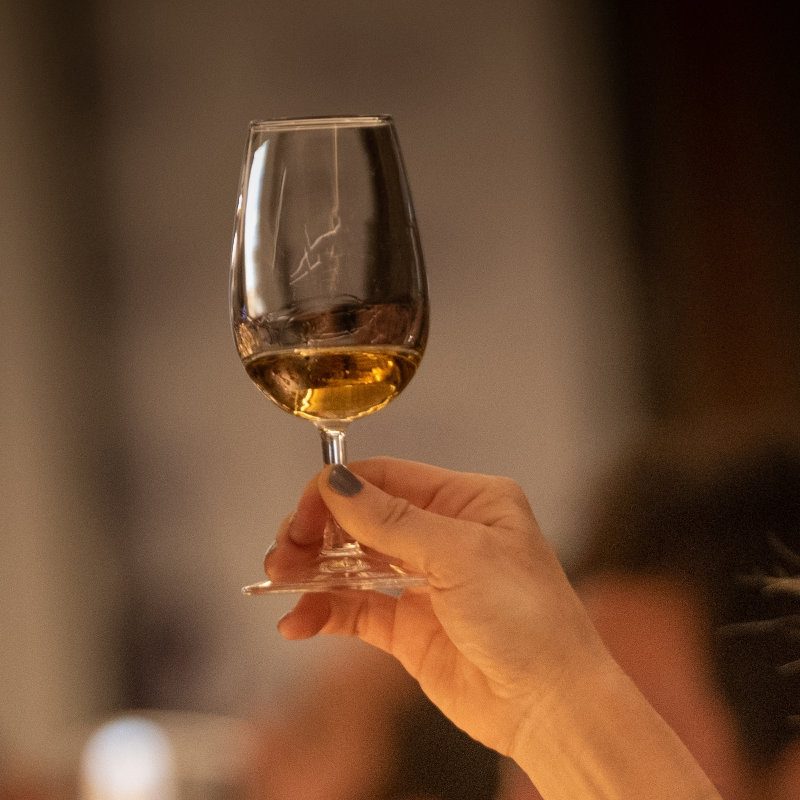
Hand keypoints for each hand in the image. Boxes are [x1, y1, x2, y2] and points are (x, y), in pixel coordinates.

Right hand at [269, 458, 609, 757]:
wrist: (551, 707)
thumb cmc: (529, 619)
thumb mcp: (461, 556)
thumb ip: (392, 521)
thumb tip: (336, 482)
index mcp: (467, 501)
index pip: (388, 479)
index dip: (338, 490)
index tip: (303, 513)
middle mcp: (443, 535)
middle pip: (363, 518)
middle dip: (318, 531)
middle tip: (284, 550)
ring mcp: (423, 581)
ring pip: (352, 562)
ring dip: (312, 570)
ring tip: (279, 579)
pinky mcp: (409, 626)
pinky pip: (354, 609)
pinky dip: (322, 612)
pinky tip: (296, 622)